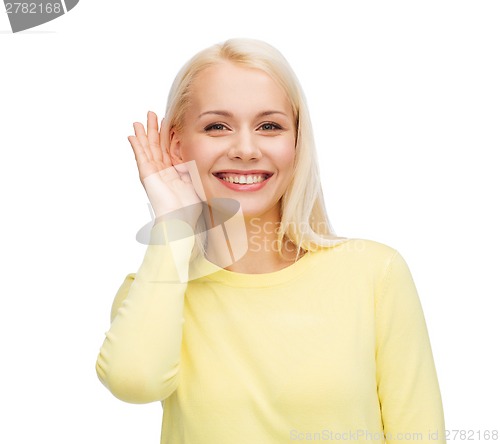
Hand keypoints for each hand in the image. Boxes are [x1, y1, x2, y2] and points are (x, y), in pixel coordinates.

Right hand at [127, 111, 203, 227]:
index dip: (167, 135)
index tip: (167, 121)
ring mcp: (153, 171)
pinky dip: (136, 145)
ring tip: (139, 121)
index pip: (169, 148)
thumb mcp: (195, 180)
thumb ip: (195, 167)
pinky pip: (140, 156)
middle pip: (156, 145)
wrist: (179, 216)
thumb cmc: (189, 205)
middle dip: (153, 129)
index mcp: (173, 171)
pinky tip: (132, 135)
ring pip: (147, 148)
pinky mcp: (146, 173)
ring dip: (143, 134)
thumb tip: (204, 157)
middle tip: (151, 114)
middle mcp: (161, 170)